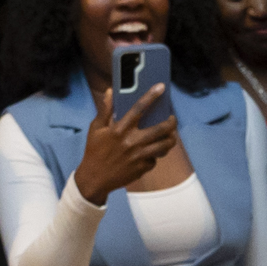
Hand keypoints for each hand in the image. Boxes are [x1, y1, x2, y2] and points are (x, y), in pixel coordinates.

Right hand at [73, 80, 179, 199]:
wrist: (95, 178)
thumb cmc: (94, 151)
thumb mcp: (96, 129)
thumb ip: (105, 110)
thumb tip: (110, 91)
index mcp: (119, 129)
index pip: (138, 109)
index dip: (151, 96)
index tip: (161, 87)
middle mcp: (132, 142)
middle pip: (161, 129)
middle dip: (171, 123)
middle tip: (172, 119)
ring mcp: (139, 156)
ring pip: (164, 145)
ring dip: (170, 139)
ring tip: (170, 135)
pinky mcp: (143, 168)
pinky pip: (155, 159)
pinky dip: (156, 154)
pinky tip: (153, 152)